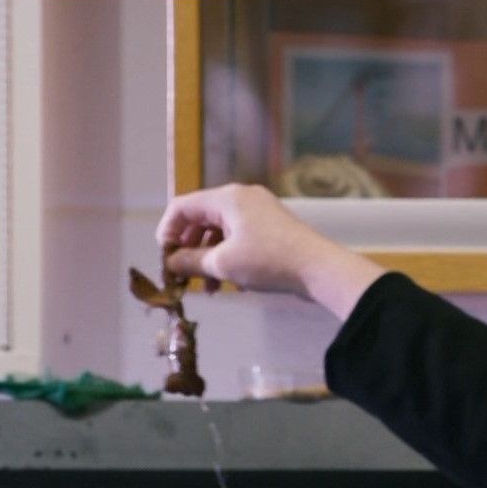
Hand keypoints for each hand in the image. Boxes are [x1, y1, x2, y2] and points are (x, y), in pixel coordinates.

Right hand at [156, 183, 383, 319]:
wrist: (320, 270)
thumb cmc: (269, 262)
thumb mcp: (222, 264)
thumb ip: (190, 261)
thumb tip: (170, 262)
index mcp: (227, 198)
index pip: (182, 207)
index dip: (168, 232)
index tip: (165, 259)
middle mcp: (242, 198)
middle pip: (201, 219)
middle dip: (189, 249)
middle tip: (183, 276)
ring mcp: (260, 212)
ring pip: (221, 233)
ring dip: (210, 260)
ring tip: (208, 289)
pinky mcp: (273, 229)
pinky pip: (240, 239)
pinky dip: (230, 258)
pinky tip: (233, 286)